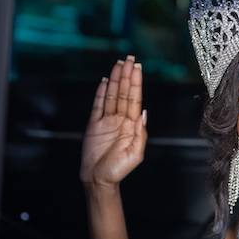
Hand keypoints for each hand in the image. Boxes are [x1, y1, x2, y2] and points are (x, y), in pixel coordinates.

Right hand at [80, 56, 146, 186]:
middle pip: (124, 93)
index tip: (138, 69)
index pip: (135, 99)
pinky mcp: (94, 125)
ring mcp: (106, 121)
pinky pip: (98, 105)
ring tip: (118, 64)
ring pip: (112, 95)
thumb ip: (140, 133)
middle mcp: (120, 120)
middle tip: (130, 59)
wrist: (98, 179)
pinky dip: (101, 93)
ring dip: (115, 80)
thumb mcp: (135, 154)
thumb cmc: (118, 170)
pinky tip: (105, 81)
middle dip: (127, 75)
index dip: (136, 83)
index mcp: (132, 126)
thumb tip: (144, 113)